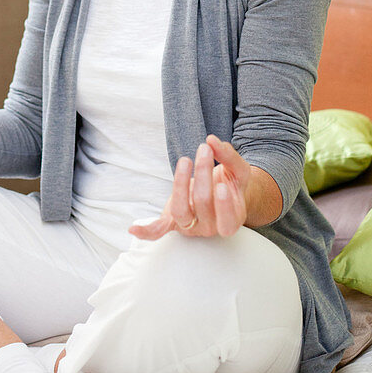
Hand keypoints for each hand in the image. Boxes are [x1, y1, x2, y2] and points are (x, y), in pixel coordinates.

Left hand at [128, 134, 251, 240]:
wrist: (221, 196)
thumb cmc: (231, 185)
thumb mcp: (238, 171)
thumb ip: (230, 157)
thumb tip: (213, 141)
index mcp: (232, 220)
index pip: (227, 220)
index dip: (223, 206)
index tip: (220, 186)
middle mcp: (210, 228)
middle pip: (203, 204)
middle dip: (203, 174)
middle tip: (204, 150)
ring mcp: (190, 227)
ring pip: (181, 211)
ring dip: (180, 184)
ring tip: (185, 160)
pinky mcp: (172, 222)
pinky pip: (159, 231)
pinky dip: (146, 232)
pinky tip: (133, 229)